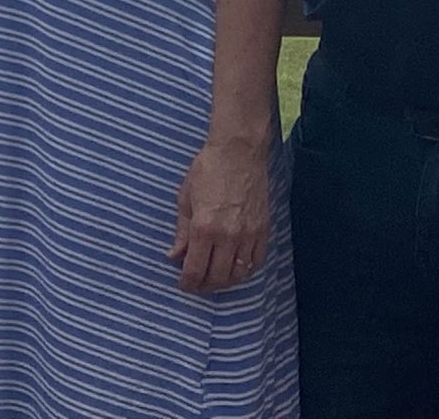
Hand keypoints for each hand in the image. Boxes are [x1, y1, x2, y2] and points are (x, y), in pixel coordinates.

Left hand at [171, 131, 271, 292]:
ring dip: (225, 282)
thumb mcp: (185, 199)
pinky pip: (256, 262)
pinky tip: (236, 269)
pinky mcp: (263, 231)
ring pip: (239, 274)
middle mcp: (228, 237)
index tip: (184, 286)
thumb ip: (181, 232)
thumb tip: (174, 256)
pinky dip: (246, 271)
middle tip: (197, 285)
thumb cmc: (207, 170)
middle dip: (205, 286)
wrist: (238, 153)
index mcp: (204, 228)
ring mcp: (249, 235)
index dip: (188, 283)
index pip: (195, 269)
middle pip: (218, 277)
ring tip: (214, 279)